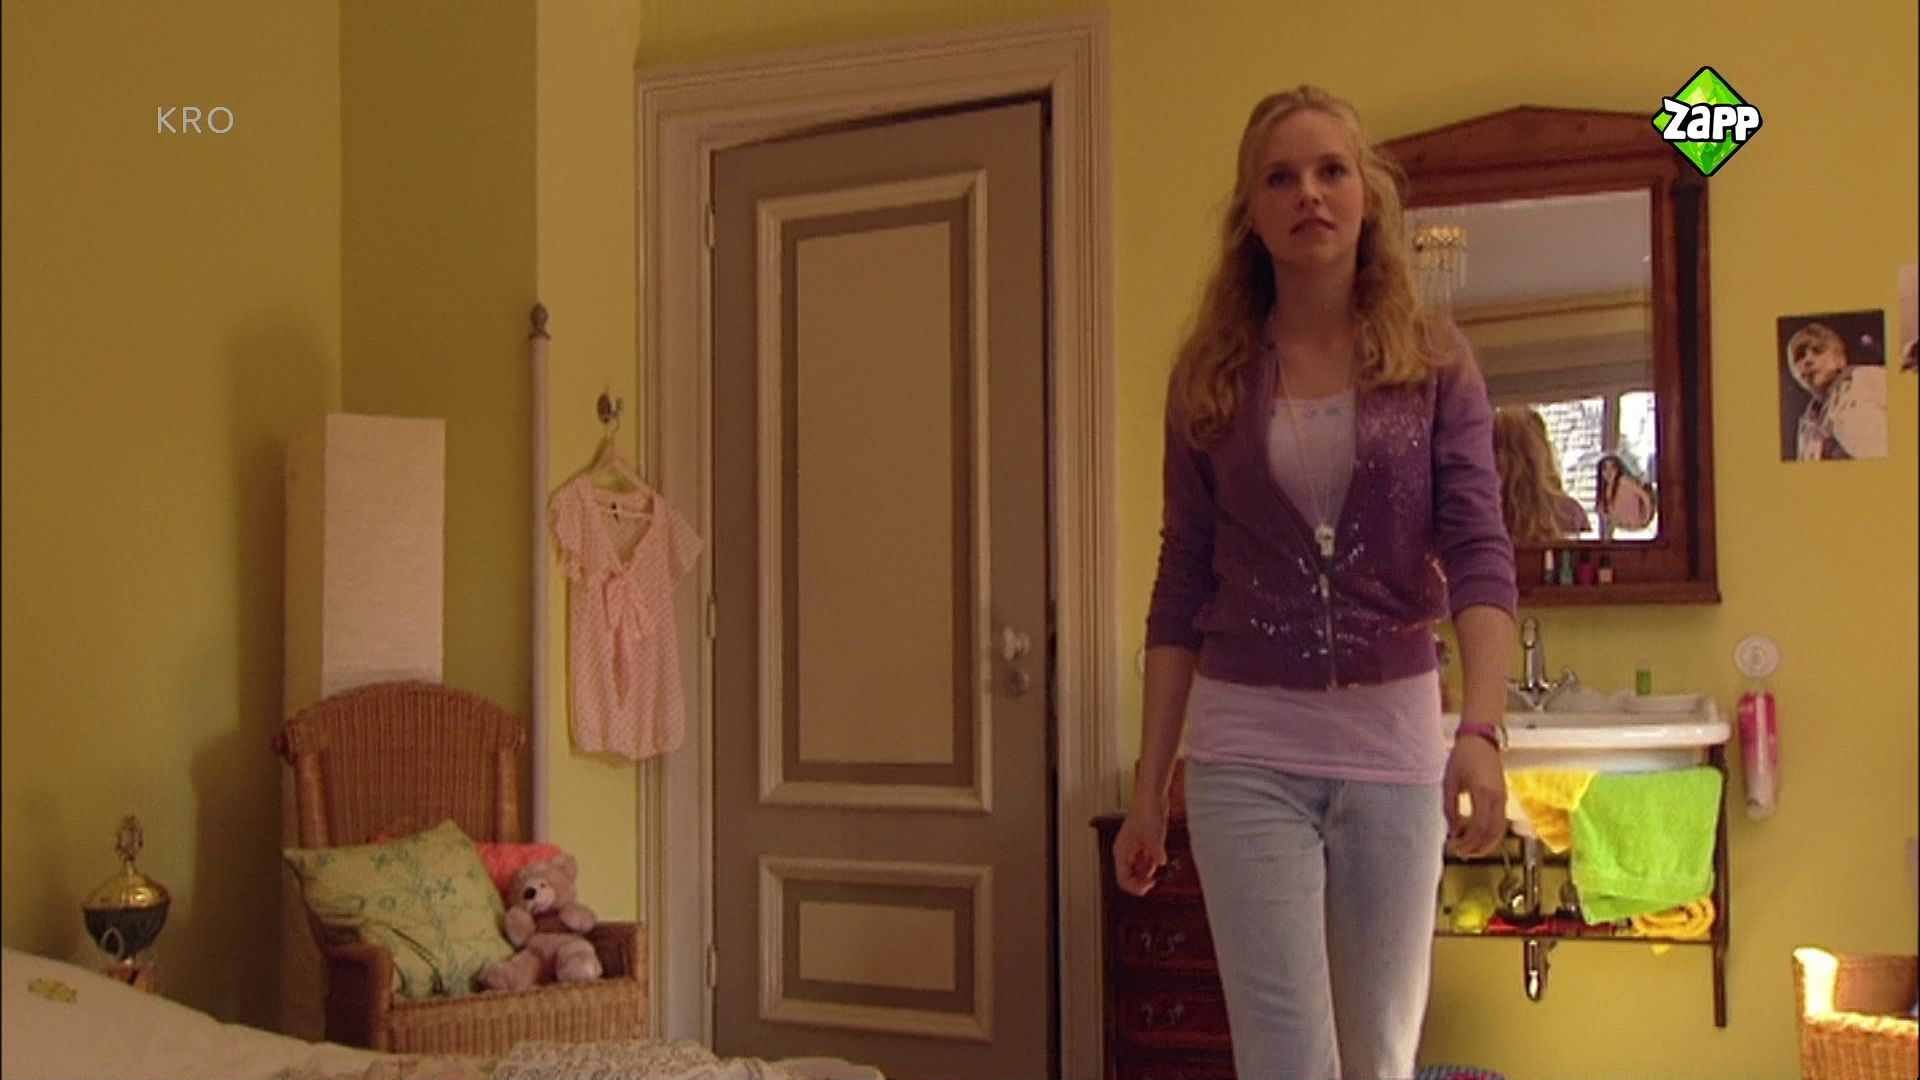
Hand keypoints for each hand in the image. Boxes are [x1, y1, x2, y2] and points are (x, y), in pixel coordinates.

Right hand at [1112, 801, 1169, 895]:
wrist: (1152, 798)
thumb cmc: (1147, 811)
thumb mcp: (1154, 833)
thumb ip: (1156, 851)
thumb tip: (1161, 863)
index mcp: (1121, 851)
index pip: (1123, 879)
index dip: (1135, 887)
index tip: (1149, 885)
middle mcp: (1126, 853)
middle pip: (1130, 878)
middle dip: (1142, 882)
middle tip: (1155, 882)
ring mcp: (1135, 850)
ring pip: (1139, 872)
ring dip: (1148, 875)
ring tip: (1160, 872)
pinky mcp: (1144, 846)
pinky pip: (1146, 863)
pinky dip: (1153, 866)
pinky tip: (1160, 862)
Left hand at [1443, 735, 1506, 857]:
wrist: (1481, 739)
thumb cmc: (1464, 756)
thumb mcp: (1450, 782)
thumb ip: (1451, 808)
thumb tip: (1453, 831)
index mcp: (1483, 793)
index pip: (1480, 827)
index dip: (1470, 842)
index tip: (1458, 848)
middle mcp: (1497, 797)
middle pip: (1493, 832)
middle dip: (1479, 847)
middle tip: (1464, 853)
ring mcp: (1503, 797)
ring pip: (1500, 829)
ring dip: (1487, 843)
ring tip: (1472, 850)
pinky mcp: (1503, 796)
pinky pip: (1501, 821)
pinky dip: (1492, 833)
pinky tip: (1480, 837)